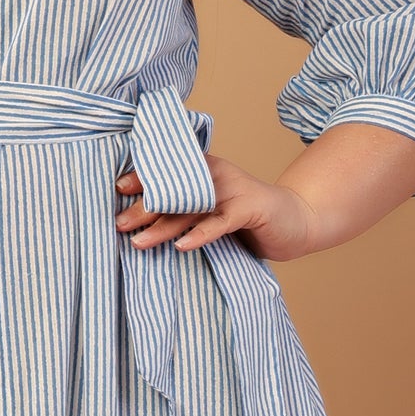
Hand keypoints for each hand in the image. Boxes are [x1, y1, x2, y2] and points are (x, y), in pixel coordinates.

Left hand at [115, 154, 321, 262]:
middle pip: (174, 190)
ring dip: (163, 225)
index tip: (117, 189)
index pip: (168, 171)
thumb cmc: (247, 219)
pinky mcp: (251, 209)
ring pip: (191, 207)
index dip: (142, 178)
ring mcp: (234, 190)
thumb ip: (185, 210)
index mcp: (205, 169)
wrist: (296, 221)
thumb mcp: (213, 209)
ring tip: (139, 241)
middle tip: (119, 223)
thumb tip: (140, 222)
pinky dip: (200, 234)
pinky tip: (182, 246)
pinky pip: (220, 222)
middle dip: (144, 208)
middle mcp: (217, 174)